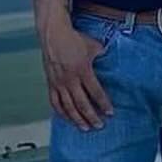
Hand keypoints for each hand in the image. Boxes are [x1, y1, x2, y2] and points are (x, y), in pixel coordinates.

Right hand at [39, 15, 114, 130]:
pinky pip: (55, 102)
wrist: (53, 34)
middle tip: (99, 125)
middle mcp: (70, 79)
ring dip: (77, 119)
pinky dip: (61, 113)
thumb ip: (102, 56)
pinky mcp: (51, 84)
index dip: (103, 104)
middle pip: (82, 104)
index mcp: (82, 70)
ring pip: (68, 107)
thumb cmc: (73, 39)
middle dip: (92, 117)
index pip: (95, 92)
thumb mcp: (93, 46)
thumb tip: (110, 60)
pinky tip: (68, 119)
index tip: (109, 113)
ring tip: (85, 128)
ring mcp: (59, 83)